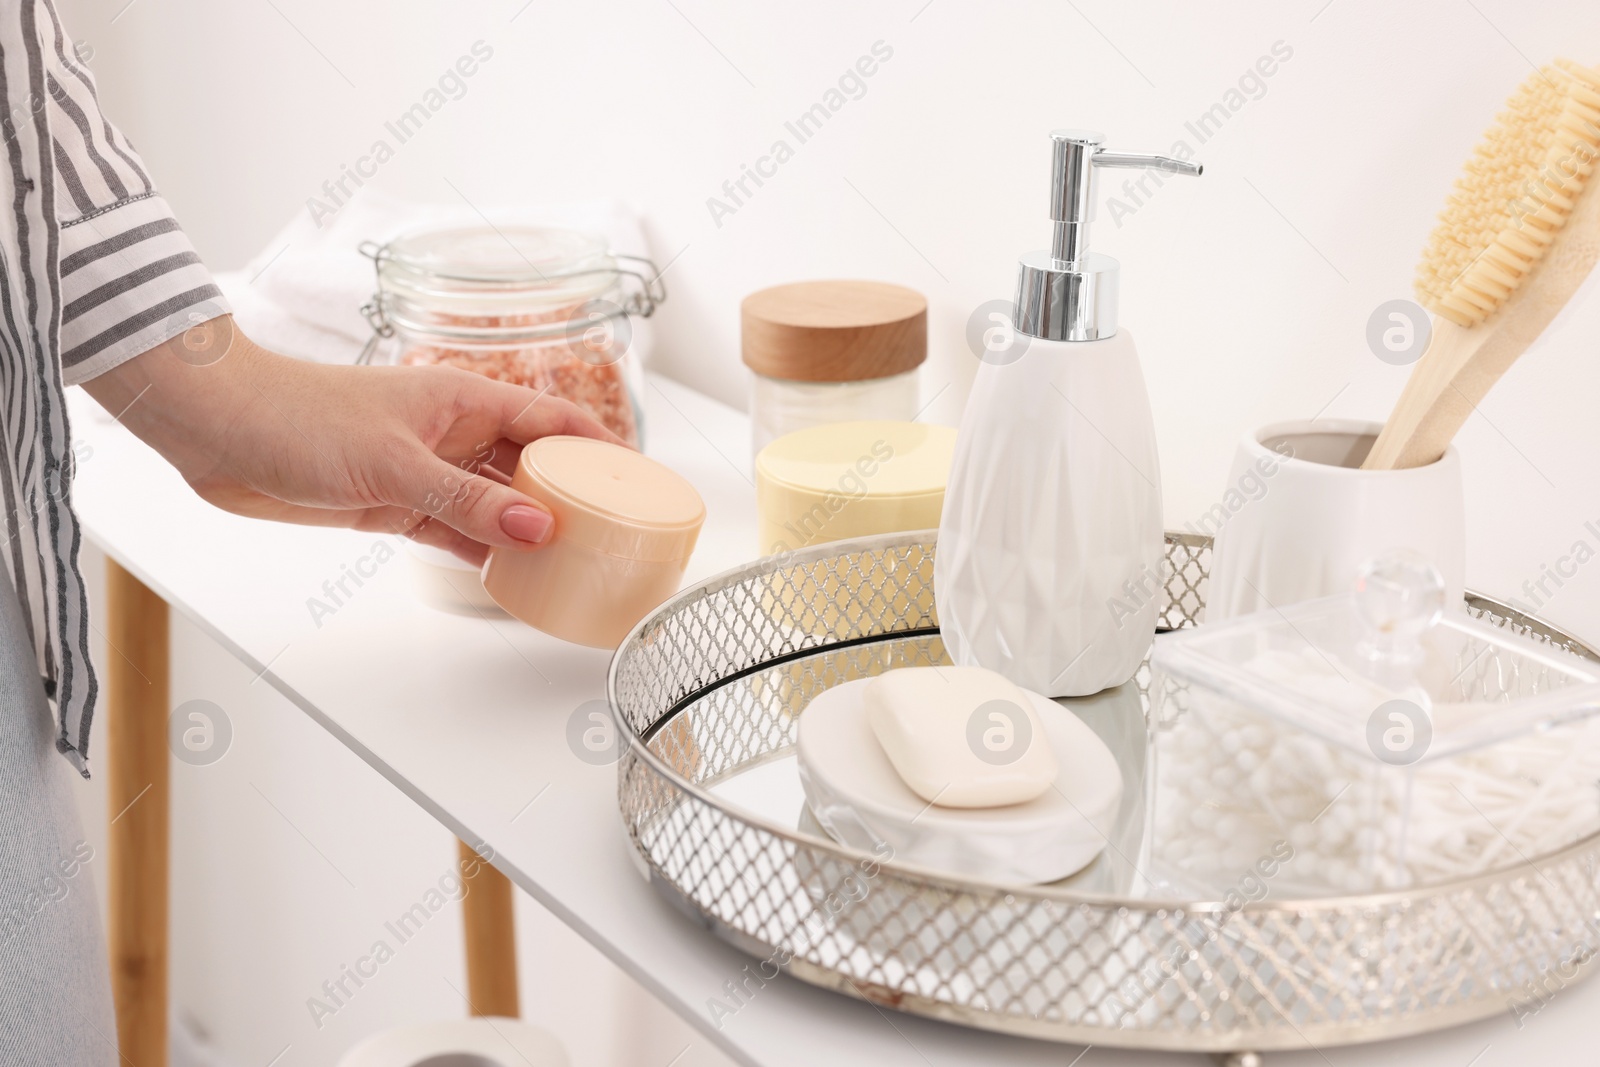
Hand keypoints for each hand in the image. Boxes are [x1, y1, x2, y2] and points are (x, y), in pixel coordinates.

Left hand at [81, 317, 622, 564]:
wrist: (219, 430)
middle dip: (571, 497)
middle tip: (613, 535)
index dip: (599, 448)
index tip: (639, 481)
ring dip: (527, 532)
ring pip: (495, 504)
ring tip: (574, 565)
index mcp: (463, 400)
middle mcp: (452, 433)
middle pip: (530, 467)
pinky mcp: (394, 505)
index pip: (552, 423)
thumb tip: (537, 527)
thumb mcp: (395, 464)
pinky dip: (482, 553)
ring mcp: (425, 471)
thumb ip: (467, 500)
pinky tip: (511, 576)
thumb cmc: (300, 417)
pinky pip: (455, 531)